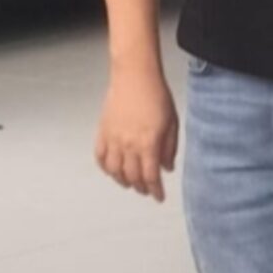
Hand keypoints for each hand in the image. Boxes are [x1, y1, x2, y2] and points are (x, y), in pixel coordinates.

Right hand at [94, 65, 178, 201]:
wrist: (135, 76)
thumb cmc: (156, 95)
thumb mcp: (172, 122)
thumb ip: (169, 148)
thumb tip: (167, 167)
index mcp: (148, 143)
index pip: (151, 176)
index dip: (155, 190)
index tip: (159, 197)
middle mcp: (129, 144)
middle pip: (132, 176)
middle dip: (140, 187)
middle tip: (146, 190)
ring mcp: (113, 138)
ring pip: (114, 170)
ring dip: (122, 180)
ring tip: (129, 183)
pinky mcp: (103, 131)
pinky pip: (100, 156)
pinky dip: (105, 167)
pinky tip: (111, 169)